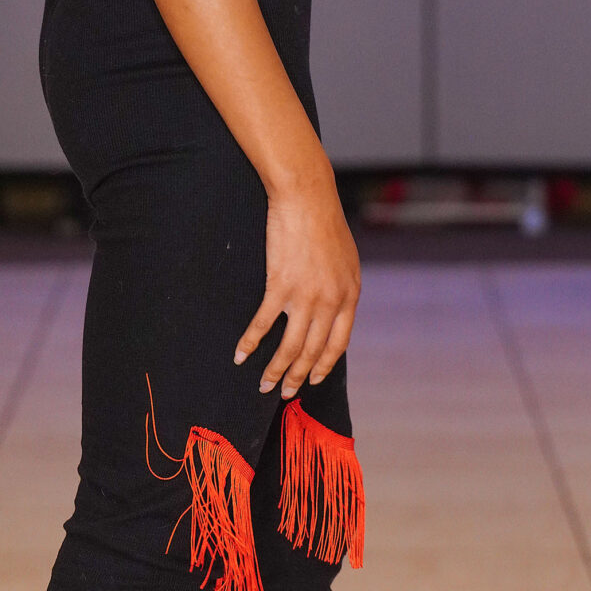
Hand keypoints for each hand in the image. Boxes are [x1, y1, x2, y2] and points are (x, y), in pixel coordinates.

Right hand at [234, 167, 361, 396]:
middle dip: (297, 377)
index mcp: (349, 296)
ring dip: (275, 370)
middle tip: (284, 392)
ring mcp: (305, 296)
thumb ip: (342, 287)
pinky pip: (263, 324)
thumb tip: (334, 307)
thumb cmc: (325, 223)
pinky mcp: (280, 286)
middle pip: (312, 351)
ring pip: (290, 347)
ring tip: (263, 385)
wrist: (307, 198)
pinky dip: (250, 342)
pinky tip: (241, 354)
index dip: (324, 365)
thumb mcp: (346, 259)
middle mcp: (330, 302)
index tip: (313, 379)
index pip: (338, 344)